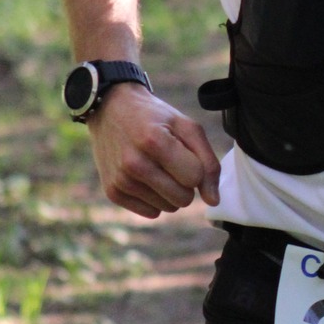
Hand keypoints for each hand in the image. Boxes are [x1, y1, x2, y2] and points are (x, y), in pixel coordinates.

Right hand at [87, 82, 220, 219]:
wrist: (110, 110)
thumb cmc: (155, 118)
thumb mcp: (187, 127)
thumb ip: (208, 162)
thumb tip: (213, 201)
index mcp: (154, 142)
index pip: (195, 178)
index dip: (196, 167)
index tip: (184, 153)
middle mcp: (134, 163)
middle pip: (183, 199)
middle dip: (185, 183)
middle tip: (172, 162)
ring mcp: (120, 180)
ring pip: (169, 208)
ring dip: (169, 191)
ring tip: (156, 166)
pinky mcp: (112, 192)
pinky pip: (151, 213)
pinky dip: (153, 198)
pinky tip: (144, 177)